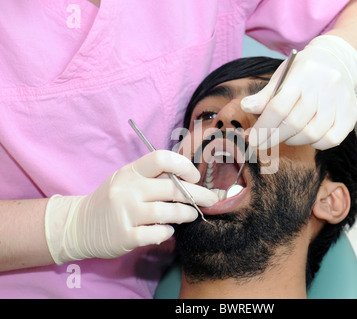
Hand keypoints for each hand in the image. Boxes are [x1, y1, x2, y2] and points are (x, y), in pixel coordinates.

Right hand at [45, 150, 217, 264]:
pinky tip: (168, 229)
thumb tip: (190, 180)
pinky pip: (157, 233)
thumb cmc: (112, 199)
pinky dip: (167, 231)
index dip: (184, 166)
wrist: (79, 225)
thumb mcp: (127, 180)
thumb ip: (153, 177)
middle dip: (198, 194)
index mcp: (130, 172)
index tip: (195, 177)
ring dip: (186, 214)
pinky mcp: (124, 236)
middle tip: (211, 199)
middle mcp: (127, 190)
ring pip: (168, 212)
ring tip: (191, 215)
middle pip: (172, 188)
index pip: (161, 159)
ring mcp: (125, 213)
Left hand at [241, 35, 356, 149]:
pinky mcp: (352, 113)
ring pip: (312, 134)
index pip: (278, 107)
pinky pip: (332, 139)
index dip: (264, 128)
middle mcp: (324, 85)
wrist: (338, 61)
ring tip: (288, 135)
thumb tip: (246, 107)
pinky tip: (309, 137)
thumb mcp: (282, 76)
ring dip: (294, 140)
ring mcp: (341, 99)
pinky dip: (317, 144)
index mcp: (302, 73)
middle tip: (266, 141)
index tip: (254, 141)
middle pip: (294, 123)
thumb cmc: (303, 72)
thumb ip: (265, 95)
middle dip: (275, 137)